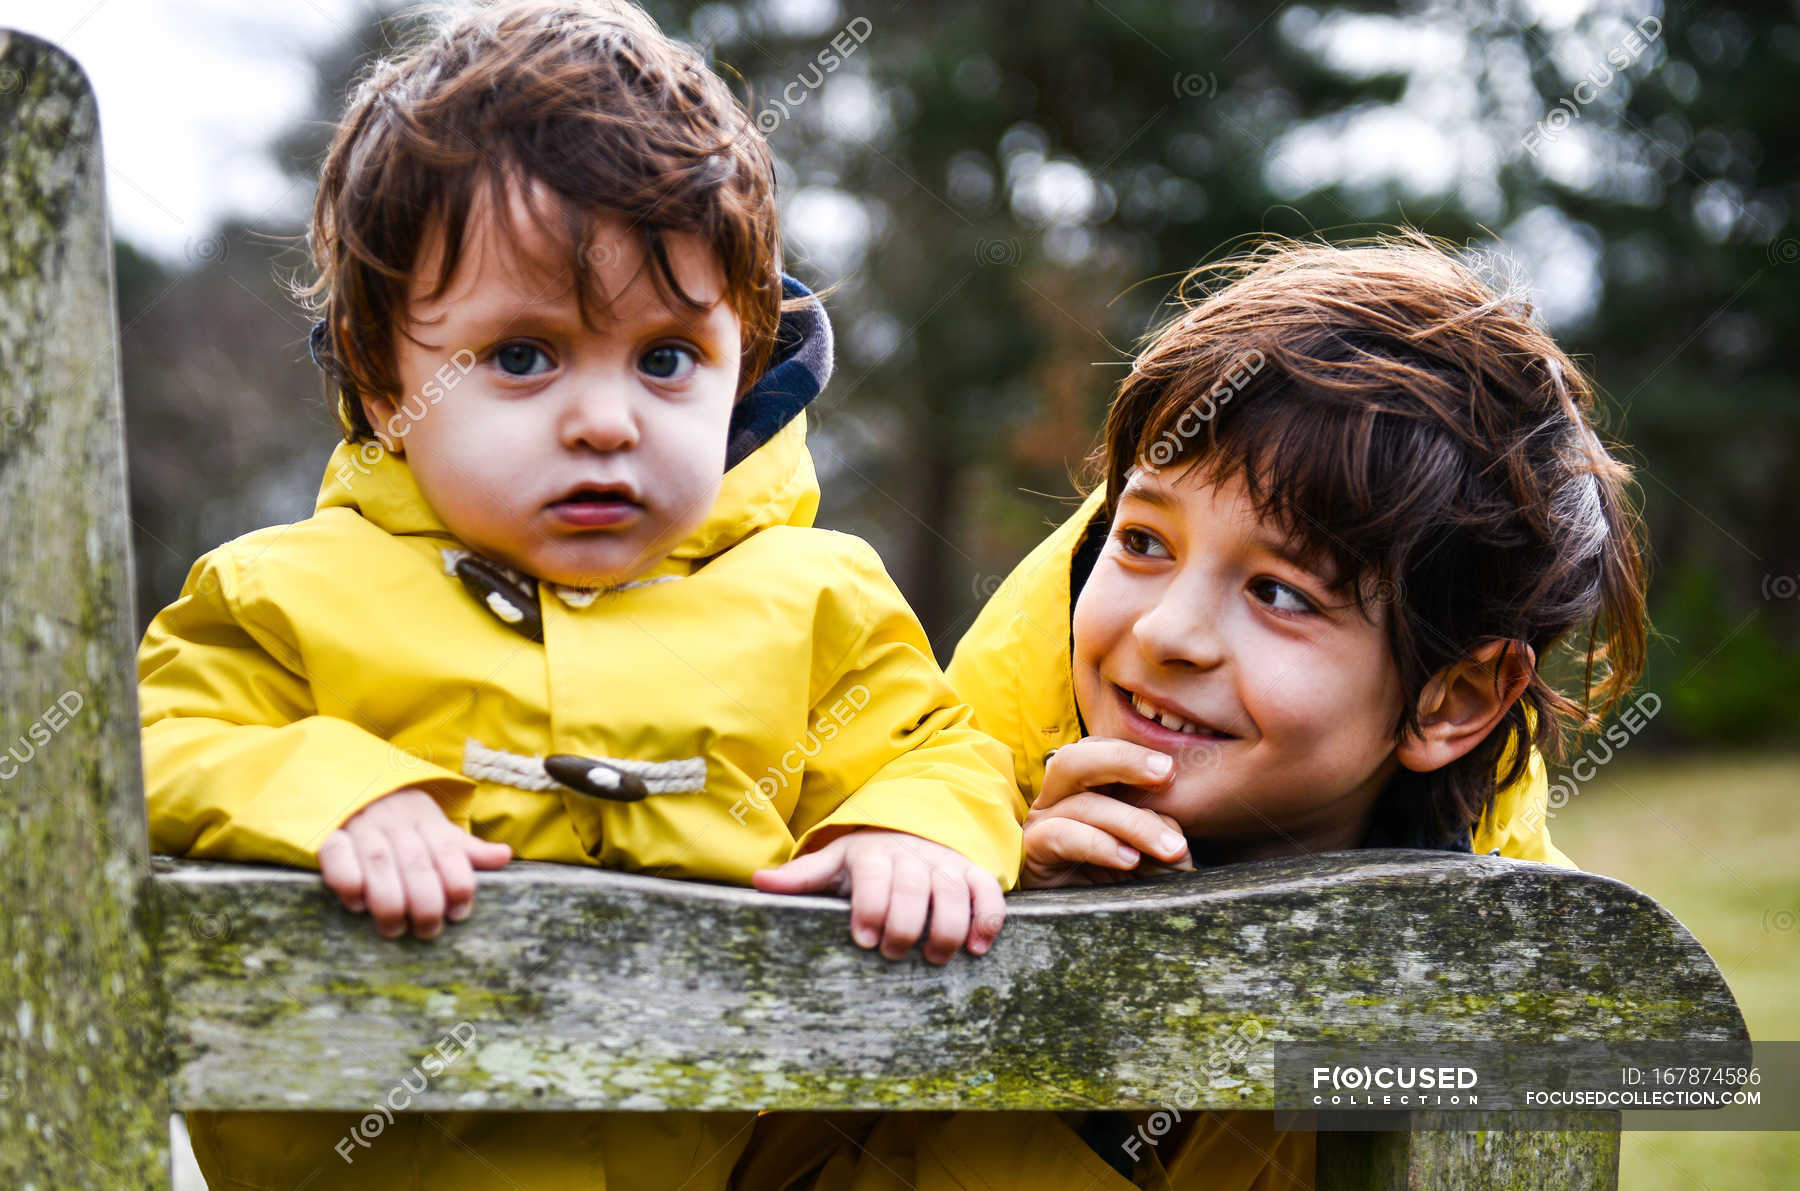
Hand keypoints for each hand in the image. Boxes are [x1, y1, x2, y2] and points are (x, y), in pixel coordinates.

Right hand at [318, 787, 512, 939]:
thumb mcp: (437, 829)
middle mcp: (396, 822)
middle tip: (428, 931)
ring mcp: (362, 826)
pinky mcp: (330, 835)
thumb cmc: (403, 820)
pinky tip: (357, 905)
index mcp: (427, 820)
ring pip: (379, 863)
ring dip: (389, 901)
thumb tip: (504, 856)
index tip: (459, 913)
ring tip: (394, 929)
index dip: (458, 884)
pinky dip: (348, 882)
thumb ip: (466, 849)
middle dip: (426, 902)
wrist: (354, 784)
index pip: (449, 851)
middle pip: (416, 863)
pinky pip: (336, 856)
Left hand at [752, 829, 1005, 963]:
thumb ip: (801, 877)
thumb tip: (757, 882)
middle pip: (913, 887)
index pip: (874, 877)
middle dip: (905, 923)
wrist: (912, 833)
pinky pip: (988, 893)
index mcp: (874, 854)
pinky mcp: (973, 875)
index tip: (863, 939)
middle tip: (893, 953)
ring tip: (933, 958)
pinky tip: (977, 947)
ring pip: (953, 892)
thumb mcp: (833, 864)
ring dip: (946, 927)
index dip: (870, 907)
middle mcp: (913, 856)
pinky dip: (987, 919)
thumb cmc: (866, 863)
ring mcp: (946, 865)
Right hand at [1022, 737, 1194, 888]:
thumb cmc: (1126, 886)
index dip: (1132, 753)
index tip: (1171, 772)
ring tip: (1168, 849)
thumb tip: (1172, 829)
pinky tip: (1128, 860)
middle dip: (1123, 760)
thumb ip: (1164, 834)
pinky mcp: (1032, 853)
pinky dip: (1098, 844)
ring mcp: (1042, 824)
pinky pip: (1060, 835)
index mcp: (1085, 789)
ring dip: (1132, 823)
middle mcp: (1058, 800)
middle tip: (1166, 774)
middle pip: (1076, 758)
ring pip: (1081, 803)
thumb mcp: (1155, 857)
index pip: (1098, 751)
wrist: (1090, 933)